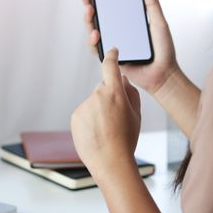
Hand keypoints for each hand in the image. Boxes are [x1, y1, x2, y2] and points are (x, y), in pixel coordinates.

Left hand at [71, 48, 140, 177]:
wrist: (110, 161)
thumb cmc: (126, 139)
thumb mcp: (136, 115)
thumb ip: (131, 93)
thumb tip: (123, 79)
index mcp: (115, 92)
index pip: (111, 66)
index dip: (112, 56)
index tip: (112, 51)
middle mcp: (97, 95)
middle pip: (102, 89)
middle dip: (108, 98)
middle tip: (116, 119)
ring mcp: (84, 105)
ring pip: (93, 103)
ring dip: (98, 111)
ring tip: (106, 130)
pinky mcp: (75, 116)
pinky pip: (84, 113)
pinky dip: (89, 120)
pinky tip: (96, 134)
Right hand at [80, 0, 178, 94]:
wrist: (163, 75)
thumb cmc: (164, 51)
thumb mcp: (159, 23)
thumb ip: (152, 4)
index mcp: (128, 22)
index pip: (111, 7)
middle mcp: (118, 32)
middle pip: (98, 17)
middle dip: (89, 5)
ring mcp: (113, 44)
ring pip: (93, 31)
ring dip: (89, 21)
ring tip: (90, 11)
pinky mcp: (110, 57)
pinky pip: (97, 49)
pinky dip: (93, 41)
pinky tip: (96, 34)